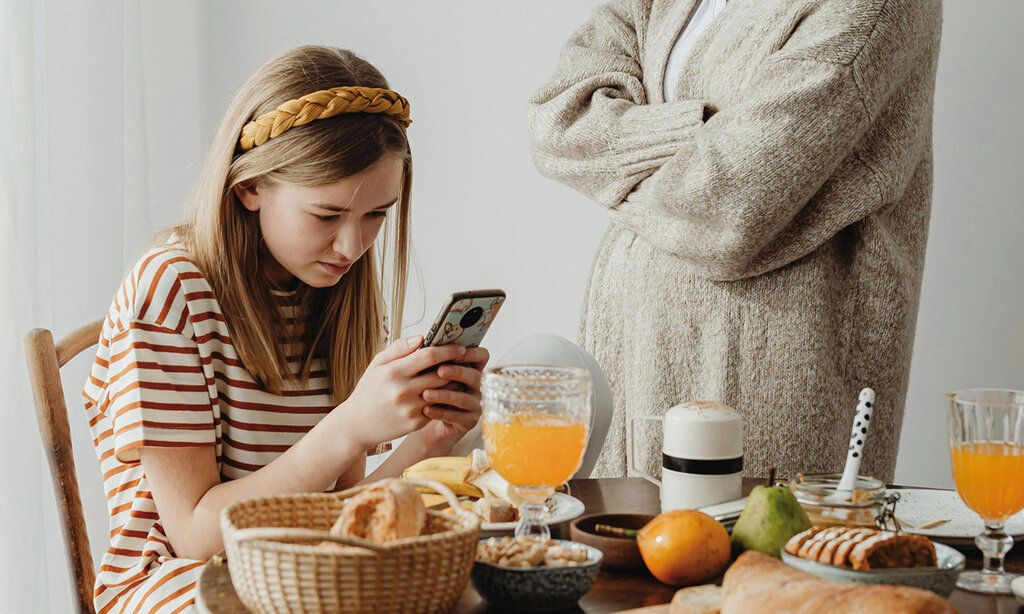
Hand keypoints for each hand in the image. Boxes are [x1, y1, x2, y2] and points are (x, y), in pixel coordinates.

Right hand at [339, 336, 468, 449]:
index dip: (448, 350)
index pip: (429, 356)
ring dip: (454, 382)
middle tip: (465, 360)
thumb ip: (399, 349)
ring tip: (459, 374)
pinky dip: (445, 398)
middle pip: (441, 374)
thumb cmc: (368, 391)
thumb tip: (421, 338)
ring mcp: (410, 409)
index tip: (460, 347)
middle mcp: (402, 391)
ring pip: (443, 392)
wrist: (357, 425)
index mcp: (393, 372)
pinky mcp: (415, 423)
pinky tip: (448, 392)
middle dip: (456, 366)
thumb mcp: (376, 364)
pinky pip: (438, 407)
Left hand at [418, 346, 489, 453]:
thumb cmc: (420, 389)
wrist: (417, 418)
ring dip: (445, 395)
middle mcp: (474, 385)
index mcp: (467, 367)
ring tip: (426, 393)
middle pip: (475, 376)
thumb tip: (420, 338)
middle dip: (458, 372)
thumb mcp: (416, 369)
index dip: (472, 353)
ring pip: (465, 398)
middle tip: (440, 371)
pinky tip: (426, 409)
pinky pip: (457, 417)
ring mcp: (473, 403)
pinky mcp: (467, 421)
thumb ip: (418, 353)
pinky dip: (441, 413)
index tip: (455, 351)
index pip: (481, 356)